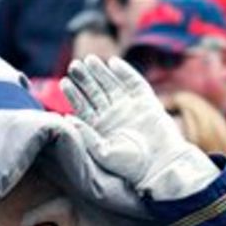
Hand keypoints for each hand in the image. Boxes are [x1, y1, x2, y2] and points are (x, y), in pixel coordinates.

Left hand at [60, 55, 217, 200]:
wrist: (160, 165)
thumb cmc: (130, 166)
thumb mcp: (103, 152)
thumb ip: (86, 135)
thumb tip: (68, 119)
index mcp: (100, 128)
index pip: (83, 106)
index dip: (74, 94)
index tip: (64, 82)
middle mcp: (113, 115)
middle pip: (95, 92)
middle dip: (85, 78)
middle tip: (74, 65)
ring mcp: (129, 107)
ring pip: (112, 84)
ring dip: (101, 72)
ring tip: (89, 60)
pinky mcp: (146, 102)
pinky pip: (133, 83)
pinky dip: (125, 72)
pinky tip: (113, 63)